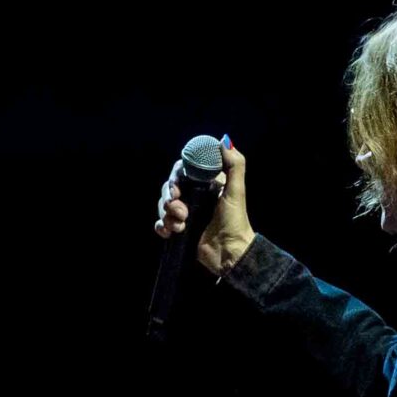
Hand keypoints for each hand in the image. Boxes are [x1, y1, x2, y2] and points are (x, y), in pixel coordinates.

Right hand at [153, 137, 254, 275]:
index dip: (175, 176)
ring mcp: (185, 213)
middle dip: (169, 198)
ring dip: (167, 214)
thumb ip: (234, 165)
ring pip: (163, 205)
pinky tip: (171, 233)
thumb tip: (224, 141)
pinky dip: (162, 227)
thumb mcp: (236, 191)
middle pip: (169, 187)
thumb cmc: (236, 222)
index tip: (177, 187)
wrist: (229, 254)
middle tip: (180, 210)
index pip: (182, 170)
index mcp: (206, 184)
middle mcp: (194, 196)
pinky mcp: (179, 229)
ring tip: (181, 225)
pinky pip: (160, 223)